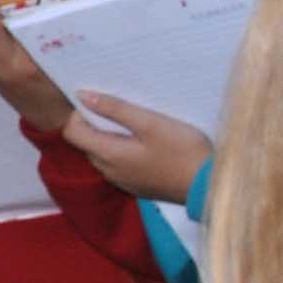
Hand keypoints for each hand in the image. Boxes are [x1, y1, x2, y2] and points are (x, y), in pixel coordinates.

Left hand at [61, 90, 214, 203]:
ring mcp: (123, 181)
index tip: (101, 102)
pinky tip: (147, 142)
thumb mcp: (150, 123)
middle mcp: (109, 171)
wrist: (209, 186)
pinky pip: (120, 164)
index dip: (80, 114)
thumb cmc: (182, 151)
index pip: (72, 133)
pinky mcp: (137, 185)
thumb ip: (115, 109)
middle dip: (96, 123)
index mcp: (108, 155)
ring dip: (112, 136)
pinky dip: (124, 150)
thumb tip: (84, 96)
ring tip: (137, 123)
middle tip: (122, 109)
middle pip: (87, 143)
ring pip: (104, 153)